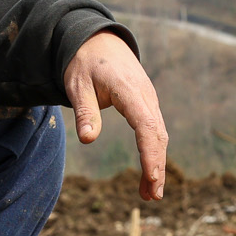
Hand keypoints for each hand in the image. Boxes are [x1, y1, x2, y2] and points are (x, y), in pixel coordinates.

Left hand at [63, 30, 167, 200]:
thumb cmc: (84, 62)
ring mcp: (149, 99)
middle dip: (157, 166)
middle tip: (152, 196)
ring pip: (159, 135)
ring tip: (150, 194)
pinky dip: (154, 153)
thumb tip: (88, 140)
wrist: (97, 40)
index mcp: (129, 89)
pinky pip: (154, 130)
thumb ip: (85, 111)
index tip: (151, 176)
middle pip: (157, 134)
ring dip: (157, 164)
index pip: (145, 125)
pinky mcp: (147, 104)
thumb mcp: (77, 85)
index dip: (150, 153)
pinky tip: (149, 173)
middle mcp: (145, 95)